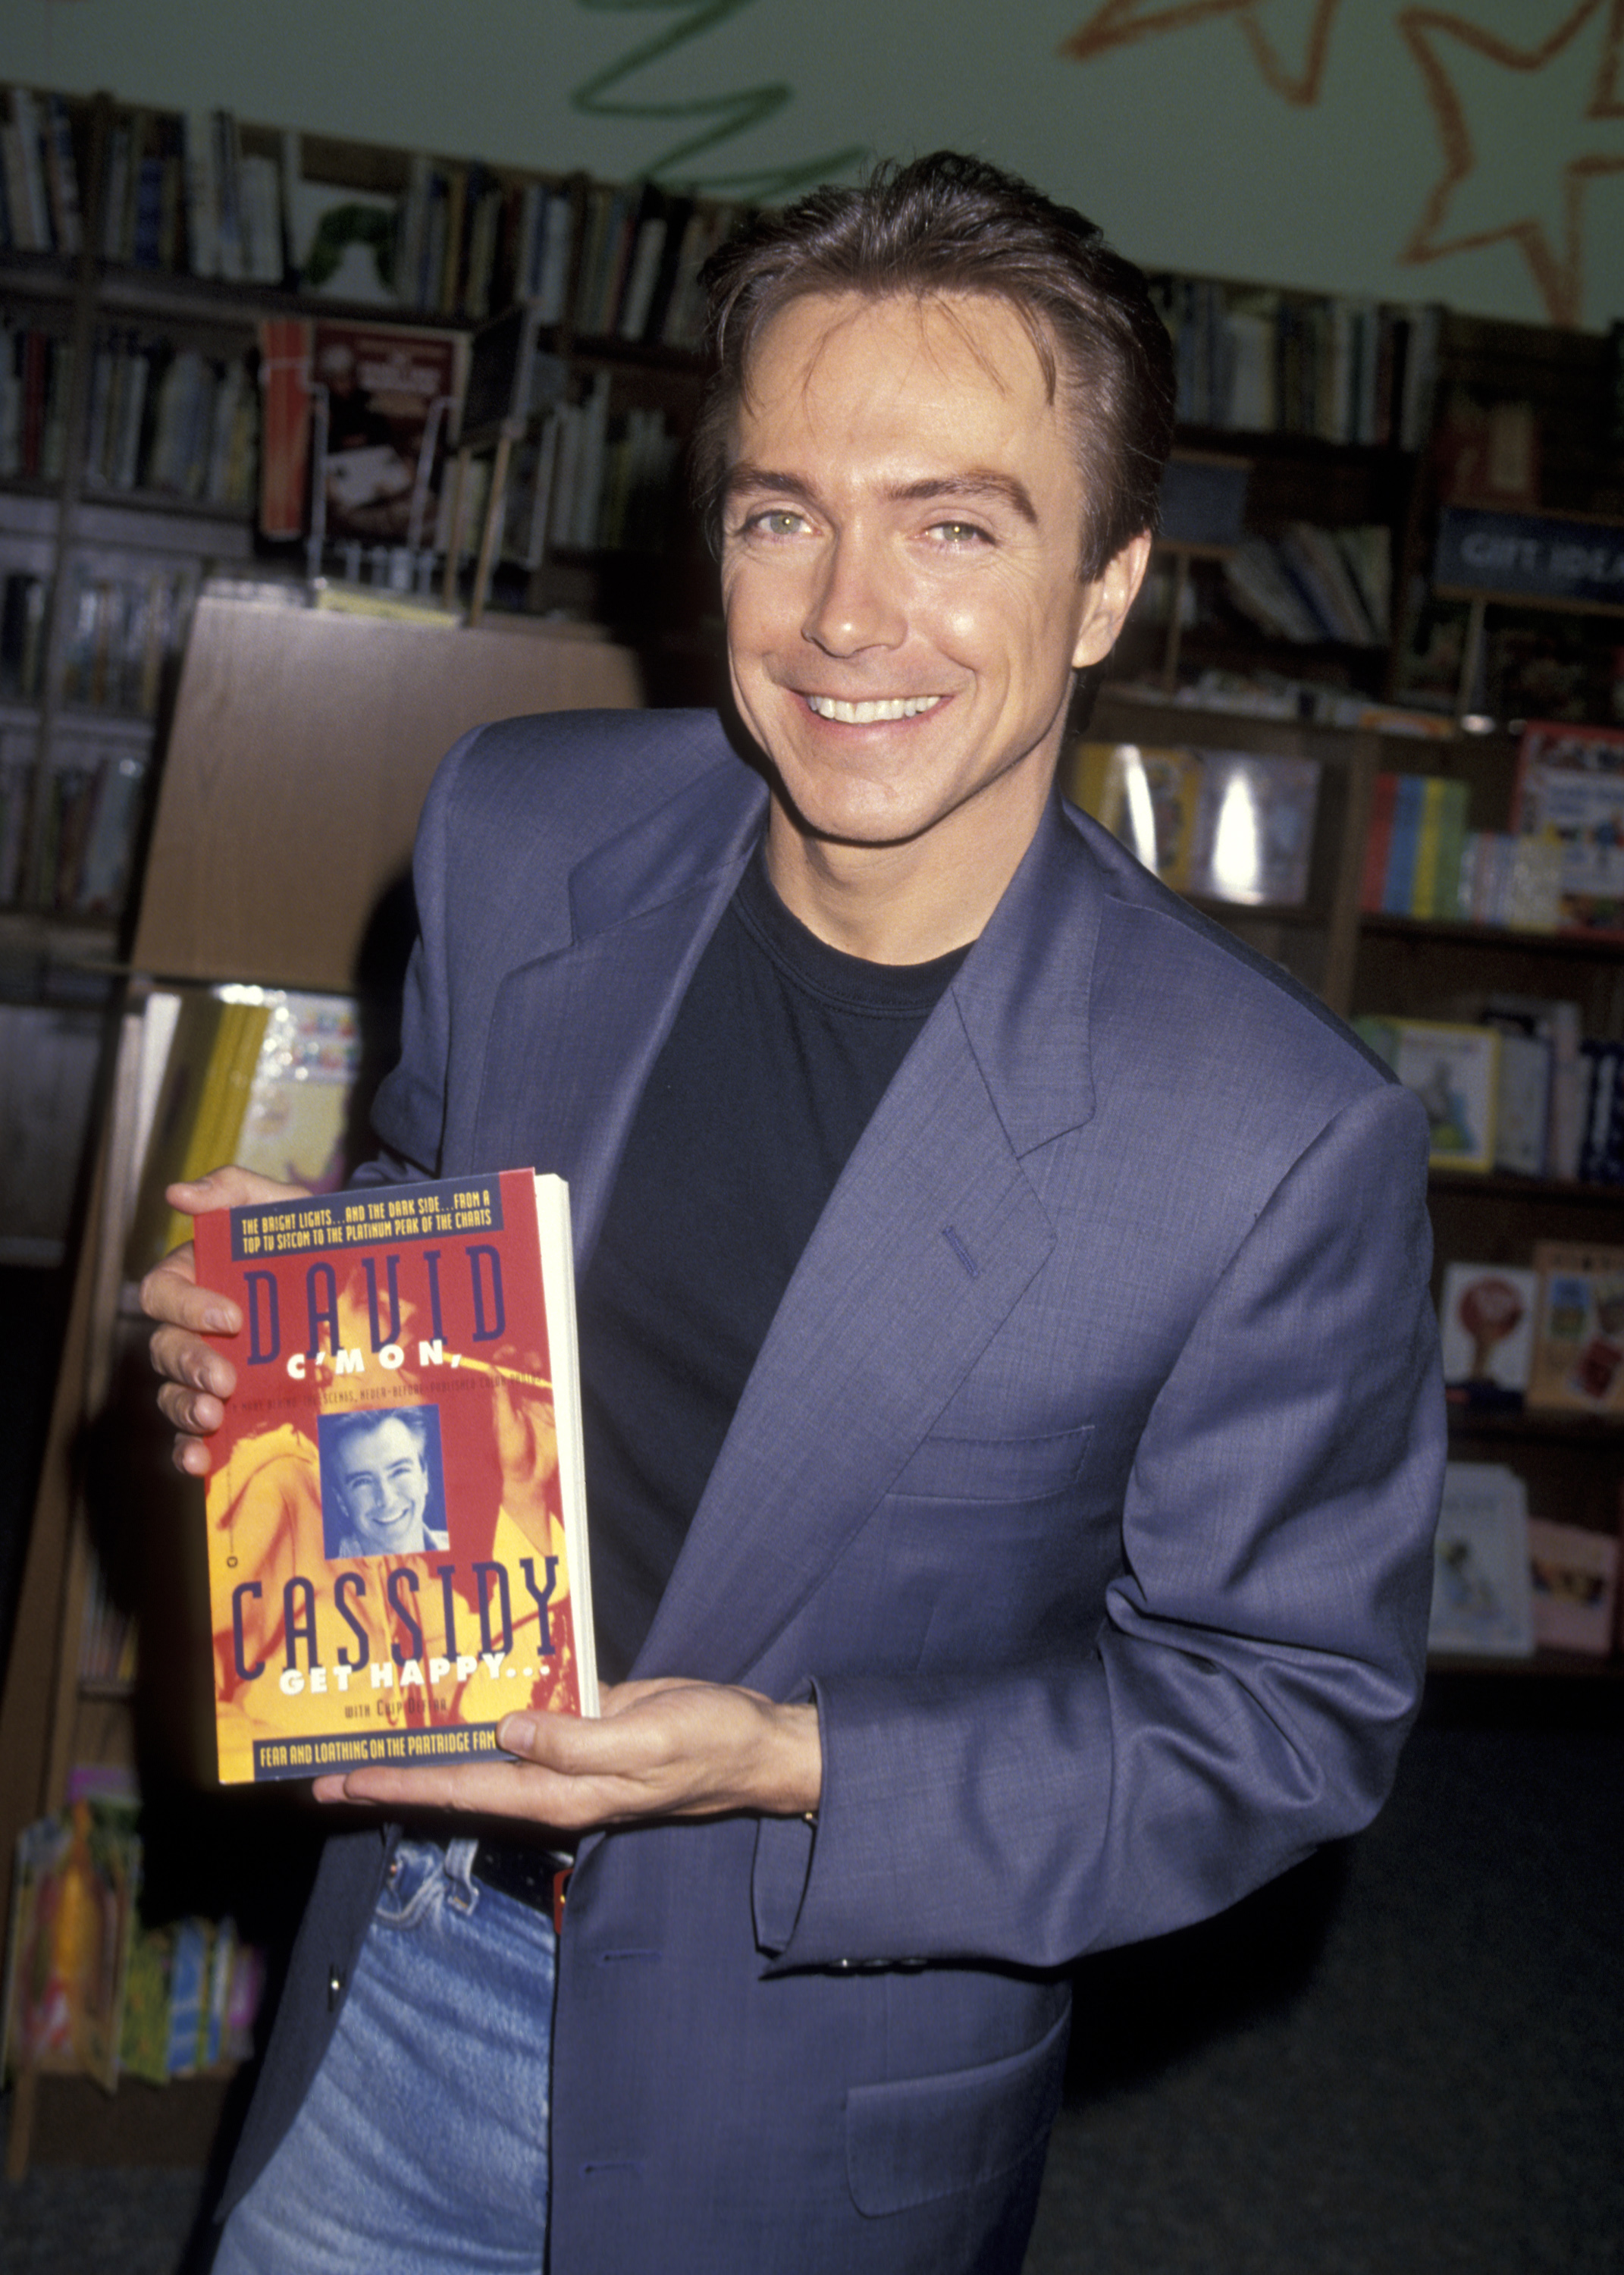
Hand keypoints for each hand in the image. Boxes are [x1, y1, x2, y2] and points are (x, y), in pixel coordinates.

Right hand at [141, 1167, 308, 1475]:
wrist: (366, 1280)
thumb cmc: (314, 1238)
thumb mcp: (283, 1206)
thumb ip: (233, 1190)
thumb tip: (177, 1193)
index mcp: (196, 1278)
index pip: (164, 1293)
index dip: (187, 1306)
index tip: (231, 1316)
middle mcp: (194, 1329)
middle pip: (166, 1349)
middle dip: (190, 1365)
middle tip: (225, 1379)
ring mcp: (210, 1371)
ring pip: (173, 1393)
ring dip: (184, 1409)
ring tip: (213, 1416)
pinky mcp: (231, 1409)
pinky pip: (193, 1434)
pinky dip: (188, 1448)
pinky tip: (201, 1459)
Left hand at [310, 1678, 822, 1826]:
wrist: (754, 1742)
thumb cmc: (708, 1746)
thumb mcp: (646, 1741)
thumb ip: (576, 1741)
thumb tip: (504, 1731)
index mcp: (560, 1793)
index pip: (462, 1790)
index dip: (398, 1783)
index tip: (339, 1784)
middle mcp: (550, 1780)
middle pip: (456, 1779)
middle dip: (392, 1773)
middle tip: (321, 1771)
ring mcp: (563, 1754)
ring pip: (481, 1749)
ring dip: (430, 1739)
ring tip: (372, 1726)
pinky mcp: (581, 1723)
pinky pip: (519, 1716)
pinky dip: (481, 1706)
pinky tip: (455, 1690)